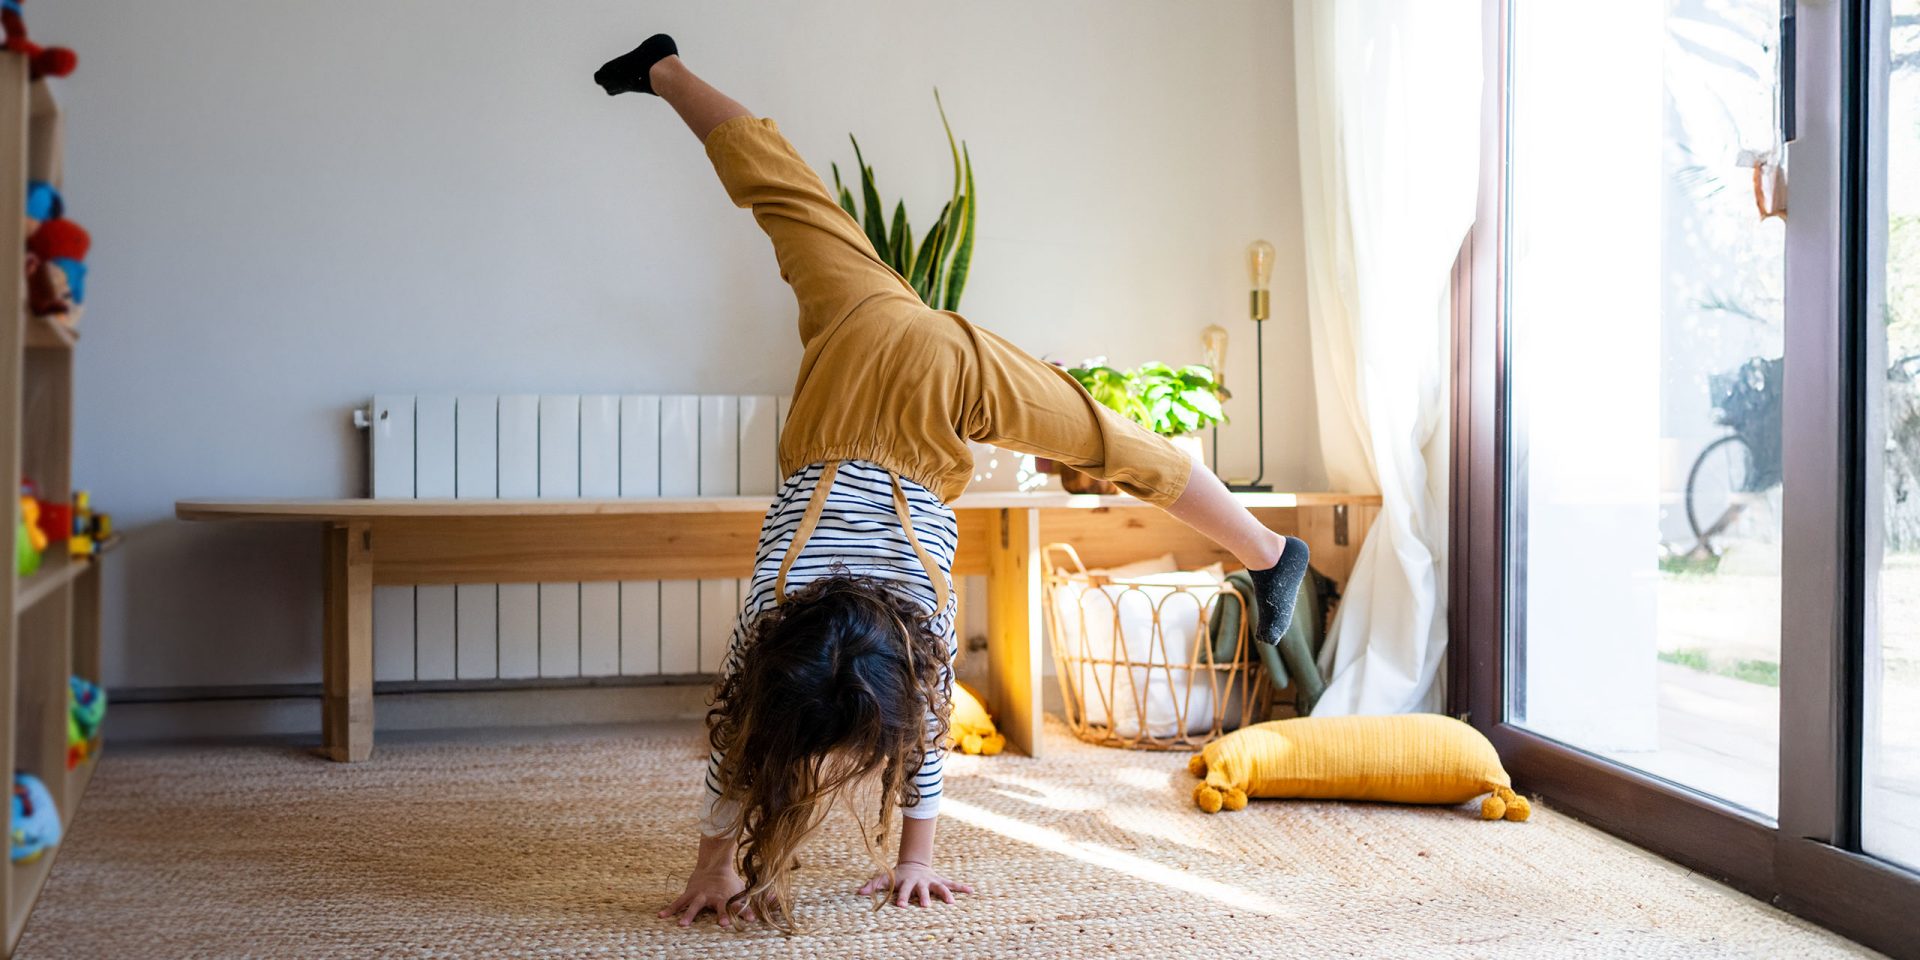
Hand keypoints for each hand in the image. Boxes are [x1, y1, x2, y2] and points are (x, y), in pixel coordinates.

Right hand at [659, 865, 750, 926]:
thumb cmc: (730, 882)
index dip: (743, 912)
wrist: (713, 865)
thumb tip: (776, 899)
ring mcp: (700, 895)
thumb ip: (753, 899)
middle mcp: (713, 897)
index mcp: (727, 897)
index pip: (736, 906)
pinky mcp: (690, 893)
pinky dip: (670, 909)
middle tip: (721, 924)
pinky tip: (660, 916)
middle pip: (715, 907)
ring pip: (693, 905)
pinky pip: (678, 902)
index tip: (747, 920)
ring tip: (681, 925)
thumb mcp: (743, 889)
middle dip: (718, 914)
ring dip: (688, 915)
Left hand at [858, 860, 972, 906]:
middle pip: (922, 890)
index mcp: (907, 882)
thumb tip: (859, 892)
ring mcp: (931, 881)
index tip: (900, 906)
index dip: (901, 898)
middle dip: (924, 897)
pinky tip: (971, 890)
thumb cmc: (899, 875)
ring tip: (952, 903)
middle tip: (925, 906)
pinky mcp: (940, 881)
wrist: (914, 864)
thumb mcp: (886, 878)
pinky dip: (961, 887)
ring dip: (946, 894)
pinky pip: (952, 884)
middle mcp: (920, 882)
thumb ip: (874, 885)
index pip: (903, 890)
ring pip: (939, 887)